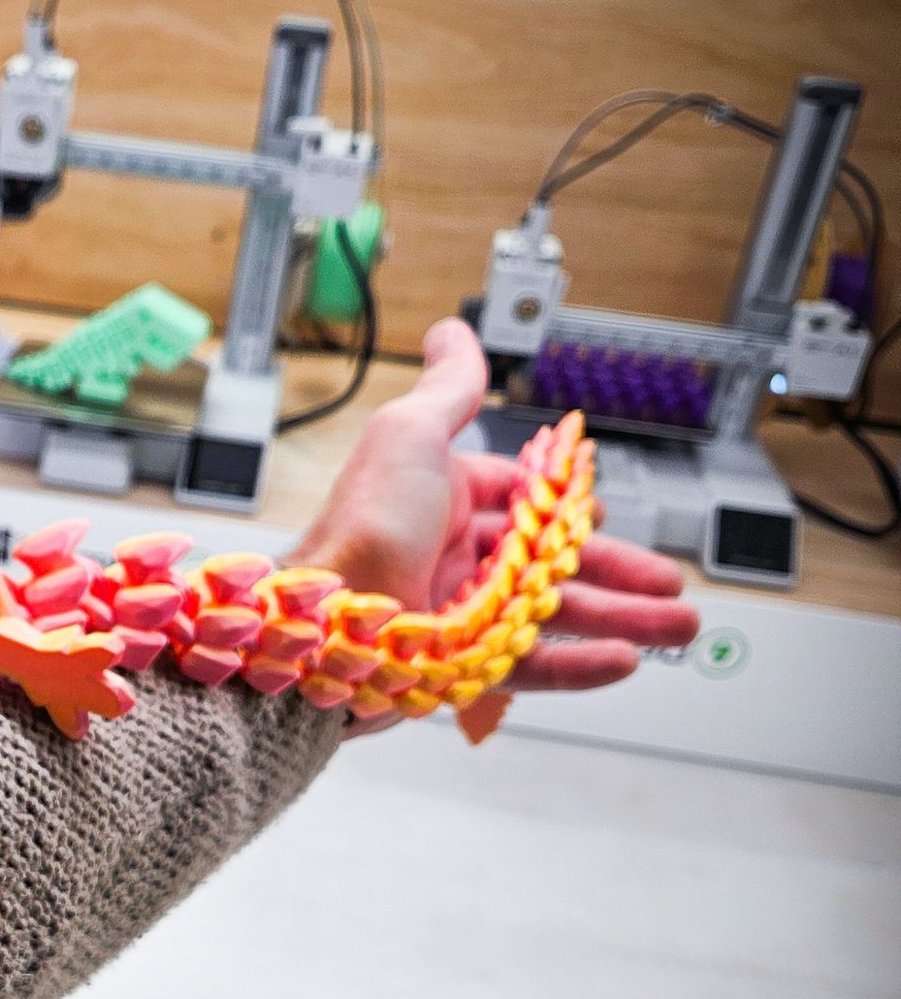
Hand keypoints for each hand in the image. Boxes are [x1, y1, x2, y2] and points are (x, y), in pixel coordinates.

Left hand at [295, 316, 698, 697]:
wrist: (324, 629)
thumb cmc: (361, 527)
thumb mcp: (410, 436)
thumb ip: (448, 389)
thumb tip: (452, 332)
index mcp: (442, 499)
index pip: (522, 500)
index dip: (568, 508)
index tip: (604, 512)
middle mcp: (450, 555)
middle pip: (552, 563)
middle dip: (619, 570)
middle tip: (668, 582)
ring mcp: (457, 613)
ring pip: (554, 615)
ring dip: (620, 618)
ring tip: (675, 627)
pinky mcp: (458, 666)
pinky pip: (530, 666)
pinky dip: (580, 665)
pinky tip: (623, 660)